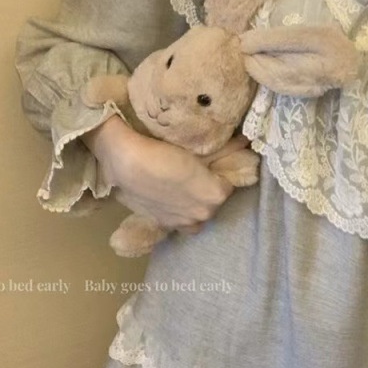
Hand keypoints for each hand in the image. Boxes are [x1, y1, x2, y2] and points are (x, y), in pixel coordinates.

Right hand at [83, 116, 246, 233]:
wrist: (123, 158)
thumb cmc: (160, 148)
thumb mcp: (196, 147)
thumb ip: (224, 149)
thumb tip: (244, 142)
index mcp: (216, 195)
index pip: (229, 183)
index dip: (222, 170)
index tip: (214, 160)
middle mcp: (204, 214)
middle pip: (215, 198)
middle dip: (210, 185)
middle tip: (197, 168)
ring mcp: (183, 224)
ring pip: (200, 211)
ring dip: (196, 199)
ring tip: (184, 182)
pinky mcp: (163, 224)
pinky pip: (182, 220)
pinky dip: (181, 210)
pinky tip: (172, 195)